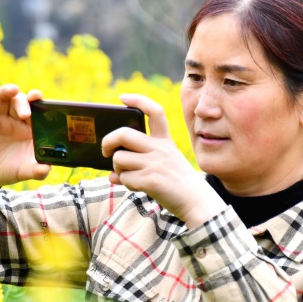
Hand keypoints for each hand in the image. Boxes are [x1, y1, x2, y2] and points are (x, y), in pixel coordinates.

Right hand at [0, 77, 50, 200]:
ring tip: (13, 90)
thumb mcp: (24, 172)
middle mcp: (15, 119)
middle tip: (26, 114)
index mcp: (29, 128)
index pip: (36, 109)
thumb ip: (36, 170)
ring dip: (8, 92)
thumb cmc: (10, 170)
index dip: (39, 101)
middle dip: (24, 103)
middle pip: (20, 102)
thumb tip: (47, 169)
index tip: (41, 98)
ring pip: (4, 98)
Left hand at [102, 94, 225, 227]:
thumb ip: (139, 164)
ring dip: (118, 169)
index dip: (138, 101)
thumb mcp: (164, 166)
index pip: (155, 112)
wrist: (196, 202)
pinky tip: (137, 187)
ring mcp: (155, 163)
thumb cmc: (177, 184)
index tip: (122, 98)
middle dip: (108, 142)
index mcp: (165, 141)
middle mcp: (160, 149)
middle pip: (123, 134)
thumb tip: (112, 175)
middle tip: (106, 152)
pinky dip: (126, 184)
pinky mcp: (150, 180)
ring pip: (119, 158)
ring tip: (128, 176)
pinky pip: (124, 178)